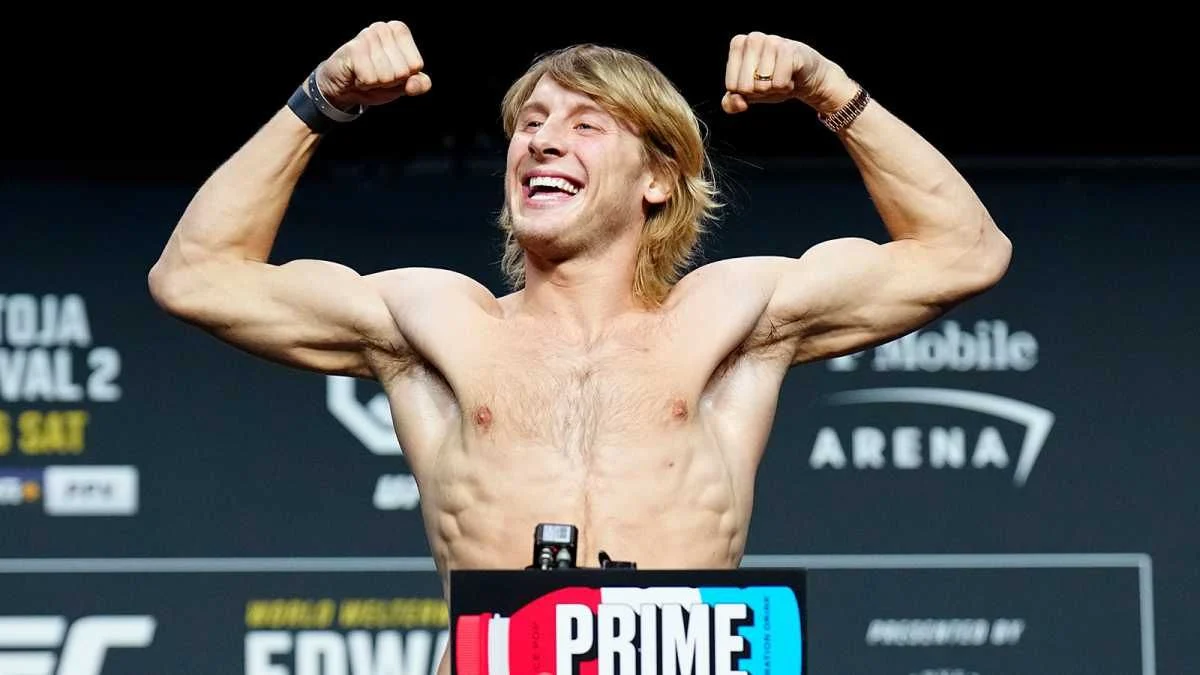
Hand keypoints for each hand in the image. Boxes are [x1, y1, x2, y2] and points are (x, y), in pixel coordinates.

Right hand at [315, 21, 431, 109]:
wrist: (342, 87)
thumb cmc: (374, 80)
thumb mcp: (402, 84)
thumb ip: (418, 84)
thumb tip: (417, 83)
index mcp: (400, 31)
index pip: (416, 65)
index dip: (403, 78)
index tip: (389, 73)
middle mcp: (384, 28)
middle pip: (402, 71)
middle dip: (389, 81)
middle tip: (375, 75)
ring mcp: (368, 36)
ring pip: (386, 76)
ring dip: (375, 82)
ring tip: (365, 74)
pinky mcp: (353, 49)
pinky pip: (370, 78)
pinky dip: (363, 83)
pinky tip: (356, 74)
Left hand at [721, 32, 849, 113]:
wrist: (802, 76)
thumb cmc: (770, 81)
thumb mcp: (747, 94)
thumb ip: (731, 103)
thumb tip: (740, 103)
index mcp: (738, 44)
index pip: (732, 85)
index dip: (746, 91)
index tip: (756, 81)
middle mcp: (753, 38)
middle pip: (746, 86)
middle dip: (759, 91)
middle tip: (770, 79)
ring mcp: (772, 41)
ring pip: (762, 85)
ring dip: (774, 88)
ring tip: (781, 76)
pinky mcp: (790, 50)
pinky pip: (779, 83)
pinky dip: (785, 87)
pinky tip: (790, 76)